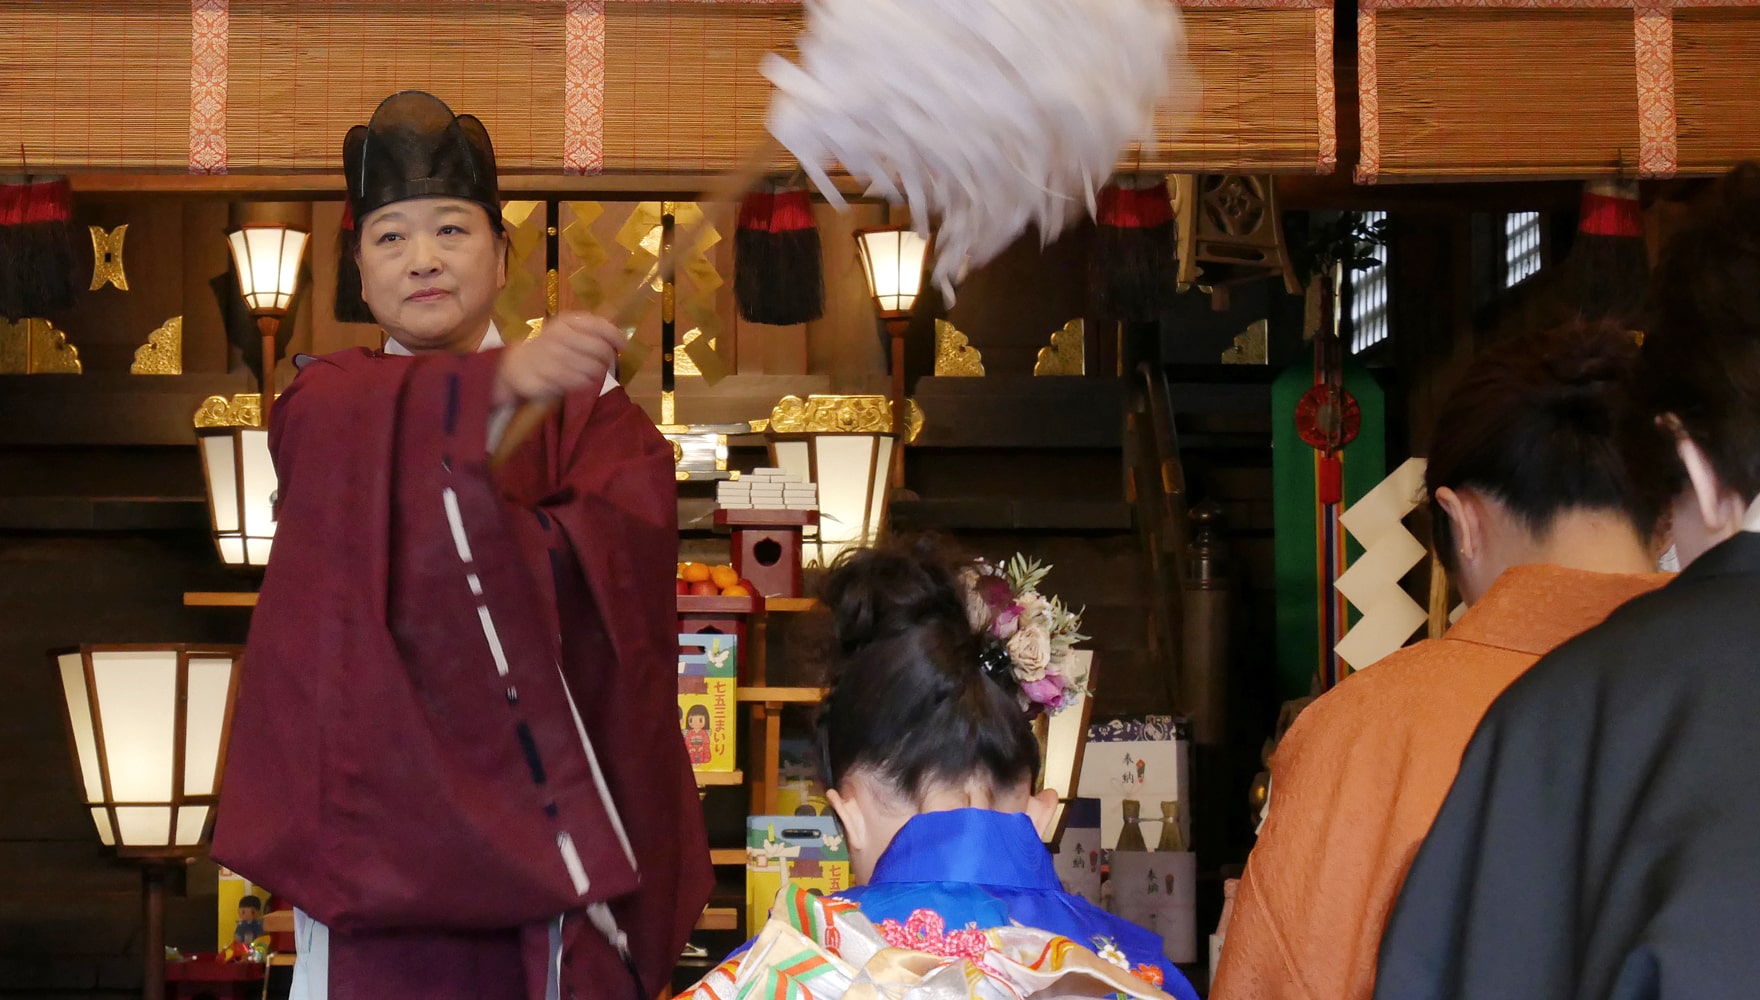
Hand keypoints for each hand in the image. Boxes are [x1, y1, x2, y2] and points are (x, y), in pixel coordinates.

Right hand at [493, 312, 625, 406]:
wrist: (515, 365)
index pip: (599, 325)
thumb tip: (620, 337)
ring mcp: (552, 357)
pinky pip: (578, 382)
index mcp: (565, 322)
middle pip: (600, 349)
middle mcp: (558, 336)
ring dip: (596, 373)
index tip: (623, 344)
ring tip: (589, 372)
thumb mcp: (565, 331)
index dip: (615, 335)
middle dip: (608, 358)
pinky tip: (577, 380)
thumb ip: (589, 330)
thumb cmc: (548, 348)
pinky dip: (583, 383)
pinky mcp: (547, 377)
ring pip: (592, 368)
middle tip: (605, 363)